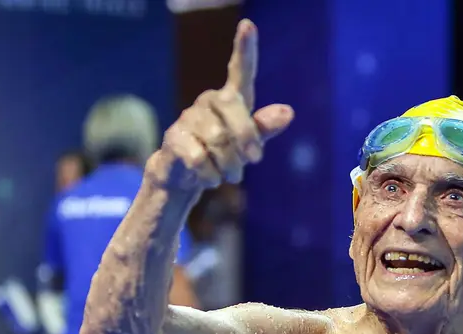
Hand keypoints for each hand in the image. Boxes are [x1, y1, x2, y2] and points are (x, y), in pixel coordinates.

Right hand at [152, 19, 293, 191]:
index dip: (245, 48)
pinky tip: (211, 177)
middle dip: (247, 139)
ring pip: (218, 140)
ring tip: (231, 175)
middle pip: (234, 111)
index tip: (248, 25)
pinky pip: (199, 158)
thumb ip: (265, 128)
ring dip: (231, 165)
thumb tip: (288, 112)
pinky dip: (211, 174)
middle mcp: (208, 101)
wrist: (184, 175)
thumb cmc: (222, 154)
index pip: (240, 70)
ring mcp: (188, 118)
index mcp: (230, 99)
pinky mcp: (174, 138)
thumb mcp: (248, 143)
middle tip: (255, 160)